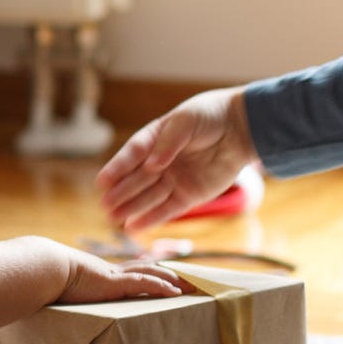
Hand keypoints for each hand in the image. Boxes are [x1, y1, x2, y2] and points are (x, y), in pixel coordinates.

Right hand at [55, 249, 196, 304]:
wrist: (43, 269)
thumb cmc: (45, 280)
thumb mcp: (58, 288)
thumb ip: (62, 293)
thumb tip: (51, 302)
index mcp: (100, 274)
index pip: (130, 271)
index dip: (148, 272)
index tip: (162, 275)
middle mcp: (111, 271)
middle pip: (147, 269)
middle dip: (169, 274)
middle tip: (187, 280)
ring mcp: (114, 276)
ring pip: (152, 274)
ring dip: (173, 281)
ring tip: (190, 287)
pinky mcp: (115, 283)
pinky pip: (144, 284)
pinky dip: (162, 287)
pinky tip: (176, 294)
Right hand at [96, 88, 256, 231]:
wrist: (240, 128)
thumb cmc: (209, 116)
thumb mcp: (186, 121)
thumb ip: (169, 142)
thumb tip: (153, 165)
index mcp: (154, 139)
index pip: (132, 155)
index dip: (117, 168)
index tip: (102, 181)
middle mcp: (160, 162)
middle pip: (137, 180)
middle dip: (120, 193)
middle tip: (105, 205)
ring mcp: (174, 180)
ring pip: (149, 197)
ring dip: (131, 208)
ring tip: (113, 218)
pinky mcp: (189, 195)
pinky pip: (168, 210)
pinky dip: (151, 219)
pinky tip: (133, 227)